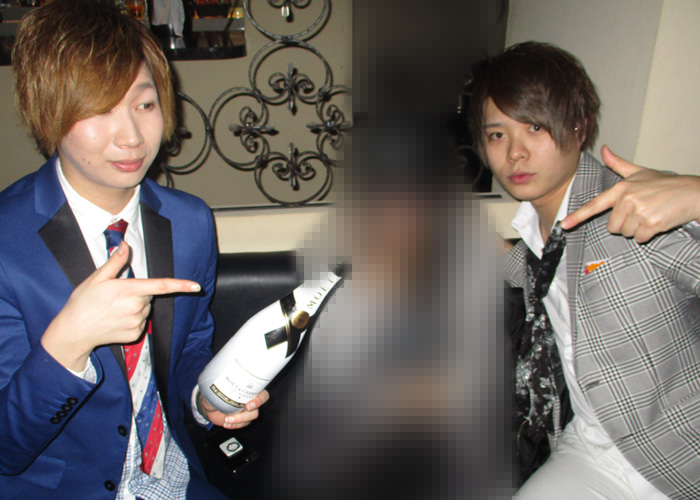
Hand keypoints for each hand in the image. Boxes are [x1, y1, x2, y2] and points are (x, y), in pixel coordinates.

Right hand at [42, 241, 201, 371]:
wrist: (74, 331)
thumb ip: (115, 262)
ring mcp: (137, 322)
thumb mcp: (97, 278)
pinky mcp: (135, 334)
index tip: (196, 286)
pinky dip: (133, 320)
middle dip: (139, 292)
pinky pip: (141, 323)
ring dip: (136, 306)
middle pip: (150, 295)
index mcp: (128, 290)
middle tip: (117, 296)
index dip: (180, 285)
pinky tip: (116, 320)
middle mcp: (136, 307)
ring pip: (146, 309)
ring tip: (114, 309)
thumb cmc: (83, 302)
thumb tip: (125, 245)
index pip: (160, 285)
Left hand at [199, 390, 269, 429]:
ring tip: (226, 419)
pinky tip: (226, 423)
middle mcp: (251, 401)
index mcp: (249, 390)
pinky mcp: (242, 420)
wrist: (211, 406)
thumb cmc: (216, 393)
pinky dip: (234, 425)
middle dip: (246, 415)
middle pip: (256, 410)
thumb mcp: (217, 387)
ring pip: (250, 419)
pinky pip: (242, 425)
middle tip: (233, 416)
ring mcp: (247, 412)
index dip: (259, 401)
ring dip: (238, 420)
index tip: (248, 405)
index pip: (263, 395)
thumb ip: (220, 386)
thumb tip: (219, 380)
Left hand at [561, 145, 699, 242]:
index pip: (595, 205)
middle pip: (612, 226)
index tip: (563, 225)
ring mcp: (639, 211)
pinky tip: (657, 222)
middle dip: (625, 224)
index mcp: (621, 189)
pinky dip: (648, 234)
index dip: (577, 216)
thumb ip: (618, 164)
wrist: (692, 192)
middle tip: (641, 212)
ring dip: (637, 229)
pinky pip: (640, 238)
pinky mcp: (651, 223)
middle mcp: (627, 199)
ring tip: (650, 215)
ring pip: (626, 233)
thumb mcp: (640, 172)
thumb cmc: (664, 184)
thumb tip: (605, 149)